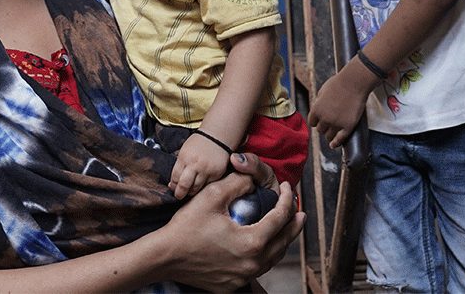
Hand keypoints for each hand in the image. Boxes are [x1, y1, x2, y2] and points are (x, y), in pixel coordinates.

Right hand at [160, 153, 304, 290]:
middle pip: (283, 242)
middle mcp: (251, 264)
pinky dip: (267, 255)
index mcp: (251, 242)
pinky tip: (265, 246)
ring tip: (287, 228)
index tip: (288, 187)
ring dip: (283, 241)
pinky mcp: (232, 285)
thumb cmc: (187, 226)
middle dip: (294, 224)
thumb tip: (255, 180)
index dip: (288, 199)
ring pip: (273, 259)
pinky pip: (258, 269)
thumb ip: (239, 183)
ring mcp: (242, 277)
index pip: (280, 218)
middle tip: (300, 211)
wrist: (164, 257)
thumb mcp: (214, 195)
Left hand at [170, 132, 232, 198]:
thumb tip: (173, 184)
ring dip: (191, 191)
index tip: (173, 188)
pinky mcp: (216, 174)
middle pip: (184, 186)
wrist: (218, 135)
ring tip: (190, 189)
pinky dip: (203, 186)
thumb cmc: (199, 143)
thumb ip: (179, 166)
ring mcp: (207, 170)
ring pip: (196, 189)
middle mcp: (195, 164)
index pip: (175, 178)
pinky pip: (207, 185)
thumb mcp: (185, 151)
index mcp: (185, 158)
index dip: (173, 185)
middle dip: (179, 194)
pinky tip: (202, 182)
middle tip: (179, 195)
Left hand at [308, 62, 371, 147]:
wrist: (354, 82)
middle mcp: (325, 119)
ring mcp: (336, 124)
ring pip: (329, 136)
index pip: (312, 122)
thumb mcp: (322, 91)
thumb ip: (318, 102)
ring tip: (332, 132)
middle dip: (324, 126)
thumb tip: (317, 109)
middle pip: (320, 130)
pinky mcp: (348, 127)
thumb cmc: (339, 83)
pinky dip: (336, 143)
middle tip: (329, 123)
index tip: (319, 121)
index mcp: (316, 109)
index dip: (316, 121)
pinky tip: (334, 144)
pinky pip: (340, 139)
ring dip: (330, 134)